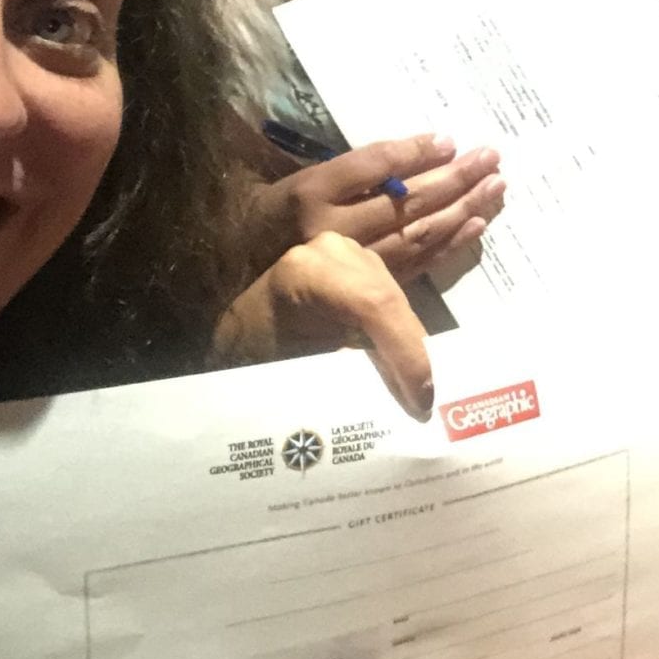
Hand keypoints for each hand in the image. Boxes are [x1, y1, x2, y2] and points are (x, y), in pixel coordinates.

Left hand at [215, 232, 432, 419]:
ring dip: (409, 348)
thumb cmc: (250, 352)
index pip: (373, 305)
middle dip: (413, 355)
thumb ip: (342, 371)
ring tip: (413, 394)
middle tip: (421, 407)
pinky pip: (391, 302)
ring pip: (398, 303)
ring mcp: (349, 254)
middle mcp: (333, 252)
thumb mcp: (289, 368)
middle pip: (392, 303)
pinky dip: (400, 337)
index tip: (420, 400)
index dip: (405, 352)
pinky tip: (404, 371)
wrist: (238, 329)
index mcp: (307, 272)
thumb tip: (394, 391)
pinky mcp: (359, 265)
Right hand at [248, 134, 503, 277]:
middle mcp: (332, 229)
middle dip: (453, 178)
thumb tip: (421, 148)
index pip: (371, 166)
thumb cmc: (277, 216)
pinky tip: (477, 224)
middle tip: (491, 156)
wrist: (247, 279)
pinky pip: (418, 262)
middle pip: (405, 199)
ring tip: (495, 186)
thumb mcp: (301, 180)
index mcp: (310, 193)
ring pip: (418, 231)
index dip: (412, 153)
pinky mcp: (367, 287)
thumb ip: (353, 167)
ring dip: (463, 207)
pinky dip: (451, 242)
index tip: (448, 139)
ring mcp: (352, 262)